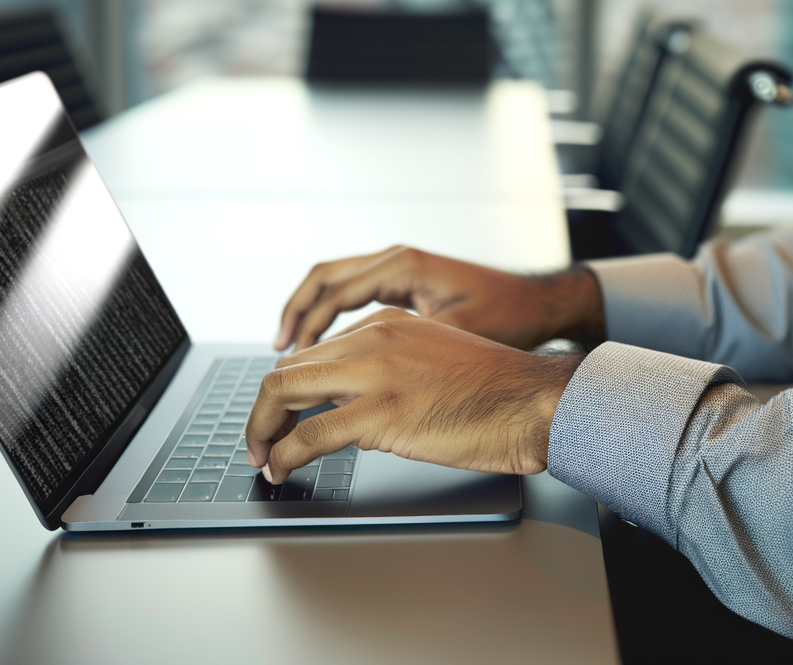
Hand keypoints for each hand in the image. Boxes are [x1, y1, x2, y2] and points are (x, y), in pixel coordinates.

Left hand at [246, 309, 582, 481]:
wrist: (533, 403)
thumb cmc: (495, 393)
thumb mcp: (433, 360)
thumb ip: (390, 369)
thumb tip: (350, 408)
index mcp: (386, 322)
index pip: (315, 351)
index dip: (287, 388)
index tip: (280, 416)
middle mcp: (373, 337)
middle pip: (289, 368)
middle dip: (262, 409)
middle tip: (259, 440)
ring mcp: (374, 372)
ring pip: (284, 392)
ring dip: (262, 430)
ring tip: (263, 457)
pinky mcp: (380, 412)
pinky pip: (309, 434)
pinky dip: (284, 455)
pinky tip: (283, 469)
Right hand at [275, 245, 603, 351]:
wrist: (544, 306)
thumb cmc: (512, 320)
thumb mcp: (455, 343)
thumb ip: (403, 359)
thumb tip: (354, 389)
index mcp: (404, 266)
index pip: (330, 293)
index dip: (302, 328)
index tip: (284, 363)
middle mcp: (397, 260)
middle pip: (321, 281)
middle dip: (293, 319)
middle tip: (275, 358)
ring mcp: (402, 269)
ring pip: (333, 285)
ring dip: (308, 319)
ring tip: (288, 357)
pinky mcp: (408, 285)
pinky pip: (353, 295)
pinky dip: (332, 320)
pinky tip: (326, 352)